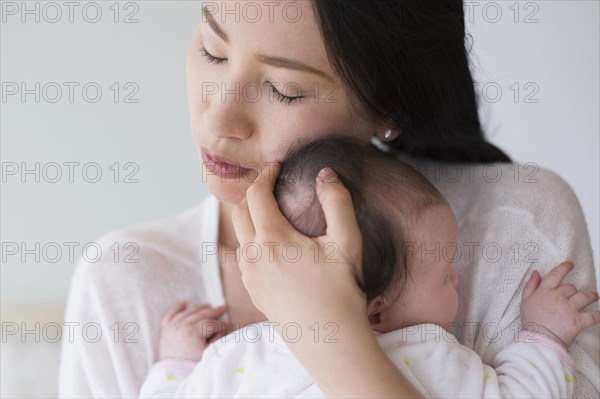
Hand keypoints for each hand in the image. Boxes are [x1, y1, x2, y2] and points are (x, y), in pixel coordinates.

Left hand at [159, 301, 232, 361]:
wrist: (174, 375)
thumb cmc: (192, 365)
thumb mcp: (209, 353)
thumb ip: (218, 338)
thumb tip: (224, 329)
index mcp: (192, 331)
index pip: (211, 323)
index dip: (222, 324)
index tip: (230, 327)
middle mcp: (181, 326)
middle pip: (200, 314)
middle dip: (213, 311)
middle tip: (223, 308)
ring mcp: (172, 327)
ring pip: (187, 312)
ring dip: (199, 308)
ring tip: (209, 306)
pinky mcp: (166, 331)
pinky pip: (170, 315)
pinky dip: (177, 308)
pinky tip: (184, 303)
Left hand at [232, 165, 365, 328]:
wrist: (329, 343)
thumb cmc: (341, 293)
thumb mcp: (347, 243)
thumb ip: (337, 202)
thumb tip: (326, 174)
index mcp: (272, 238)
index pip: (256, 193)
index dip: (265, 175)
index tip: (277, 167)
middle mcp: (253, 255)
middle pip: (240, 211)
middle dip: (253, 192)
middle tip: (272, 184)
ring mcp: (249, 275)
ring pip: (239, 234)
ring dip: (249, 216)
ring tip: (270, 210)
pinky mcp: (253, 291)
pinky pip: (242, 256)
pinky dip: (250, 239)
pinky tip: (269, 244)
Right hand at [520, 261, 599, 347]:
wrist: (538, 340)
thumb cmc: (531, 321)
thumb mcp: (525, 301)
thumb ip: (531, 285)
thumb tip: (535, 272)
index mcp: (545, 292)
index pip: (556, 275)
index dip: (564, 268)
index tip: (570, 264)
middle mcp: (558, 297)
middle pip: (571, 288)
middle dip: (574, 290)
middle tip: (575, 294)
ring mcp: (570, 309)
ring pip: (585, 297)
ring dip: (591, 296)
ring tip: (594, 297)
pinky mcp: (578, 321)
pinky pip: (593, 316)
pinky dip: (598, 315)